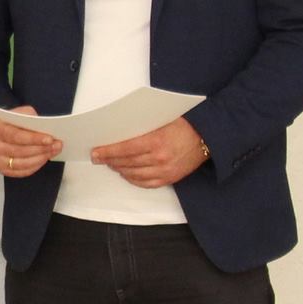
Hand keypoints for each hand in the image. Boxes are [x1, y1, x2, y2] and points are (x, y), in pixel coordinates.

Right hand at [0, 108, 61, 177]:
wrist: (0, 134)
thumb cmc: (12, 124)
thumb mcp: (19, 114)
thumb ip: (30, 117)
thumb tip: (44, 126)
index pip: (16, 136)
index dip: (34, 139)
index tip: (50, 139)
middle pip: (20, 151)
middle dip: (41, 149)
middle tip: (57, 145)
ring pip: (22, 163)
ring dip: (41, 158)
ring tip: (53, 151)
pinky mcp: (4, 170)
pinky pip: (23, 171)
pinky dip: (36, 166)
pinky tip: (44, 158)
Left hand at [91, 116, 208, 187]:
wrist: (207, 136)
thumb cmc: (182, 124)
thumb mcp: (161, 120)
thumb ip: (141, 128)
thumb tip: (118, 133)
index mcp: (156, 141)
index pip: (124, 149)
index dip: (107, 152)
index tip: (95, 152)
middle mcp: (160, 158)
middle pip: (126, 162)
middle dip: (109, 160)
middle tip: (99, 158)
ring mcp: (165, 170)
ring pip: (134, 174)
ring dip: (119, 170)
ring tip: (112, 164)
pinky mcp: (170, 178)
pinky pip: (146, 183)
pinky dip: (133, 180)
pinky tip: (126, 174)